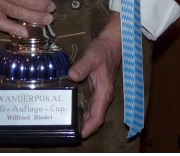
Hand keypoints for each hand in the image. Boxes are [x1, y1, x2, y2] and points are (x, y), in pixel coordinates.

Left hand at [68, 12, 121, 137]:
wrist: (112, 43)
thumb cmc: (102, 50)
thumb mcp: (91, 57)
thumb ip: (81, 66)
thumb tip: (72, 76)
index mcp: (104, 91)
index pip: (98, 116)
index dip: (89, 128)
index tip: (78, 135)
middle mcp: (104, 96)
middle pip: (96, 118)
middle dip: (85, 128)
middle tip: (68, 134)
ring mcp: (102, 93)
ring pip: (95, 113)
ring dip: (85, 122)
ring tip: (69, 127)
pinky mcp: (99, 90)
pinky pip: (93, 106)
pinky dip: (85, 113)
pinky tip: (74, 113)